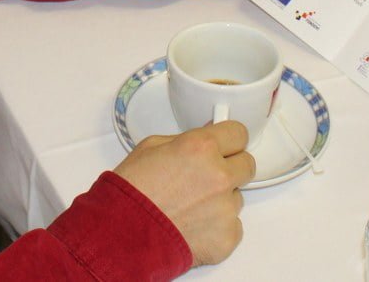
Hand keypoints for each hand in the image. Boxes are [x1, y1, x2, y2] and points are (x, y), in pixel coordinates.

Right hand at [111, 121, 255, 266]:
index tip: (225, 145)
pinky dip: (216, 227)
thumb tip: (208, 135)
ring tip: (190, 206)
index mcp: (201, 148)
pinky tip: (192, 226)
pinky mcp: (228, 236)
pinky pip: (232, 226)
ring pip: (237, 197)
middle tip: (206, 177)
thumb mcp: (151, 147)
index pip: (239, 133)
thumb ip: (187, 139)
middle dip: (231, 168)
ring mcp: (226, 208)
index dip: (229, 139)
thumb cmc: (130, 192)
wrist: (121, 234)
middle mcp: (219, 176)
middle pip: (247, 164)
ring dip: (220, 199)